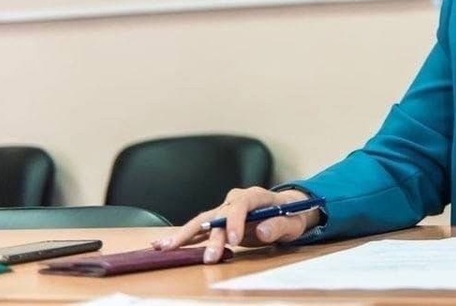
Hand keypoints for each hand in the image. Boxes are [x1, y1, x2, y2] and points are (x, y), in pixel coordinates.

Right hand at [151, 187, 318, 262]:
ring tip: (164, 245)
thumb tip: (262, 230)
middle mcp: (235, 200)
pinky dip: (183, 237)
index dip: (235, 221)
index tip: (234, 240)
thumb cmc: (290, 215)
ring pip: (203, 220)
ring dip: (185, 234)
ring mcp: (224, 210)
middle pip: (219, 215)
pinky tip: (164, 244)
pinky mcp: (217, 222)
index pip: (242, 204)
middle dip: (212, 237)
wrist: (286, 211)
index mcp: (255, 196)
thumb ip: (279, 225)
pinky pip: (199, 228)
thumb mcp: (292, 222)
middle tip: (208, 258)